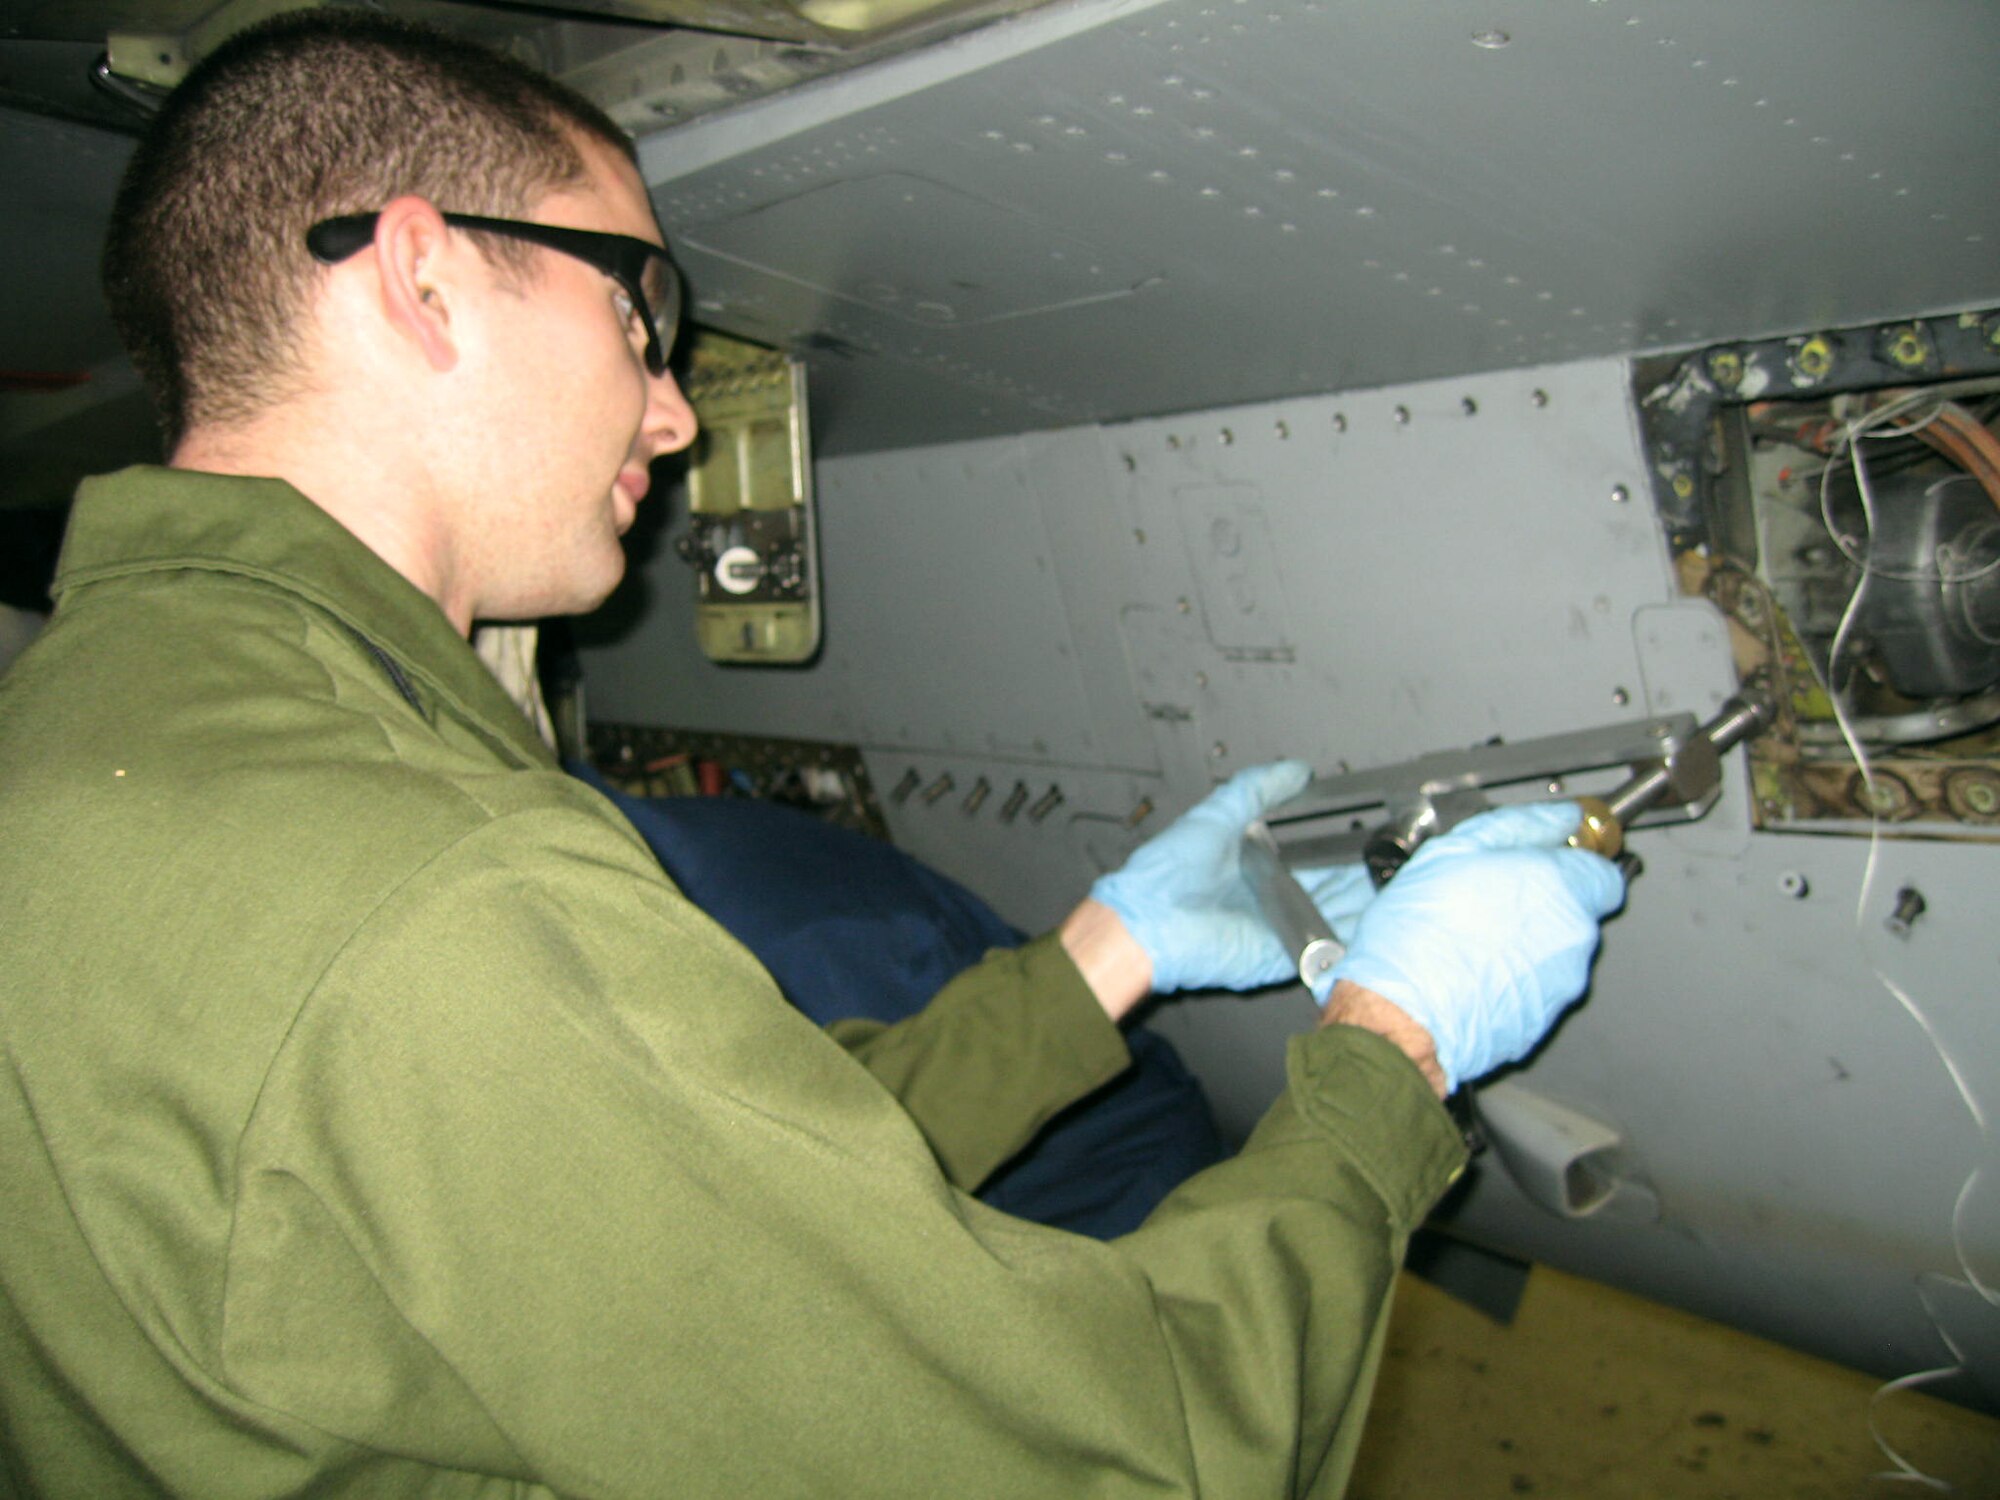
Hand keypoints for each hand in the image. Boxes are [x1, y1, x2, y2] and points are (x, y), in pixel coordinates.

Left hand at [1090, 761, 1374, 996]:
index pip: (1317, 852)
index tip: (1376, 831)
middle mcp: (1276, 896)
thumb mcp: (1217, 814)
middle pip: (1336, 885)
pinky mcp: (1283, 956)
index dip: (1346, 843)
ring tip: (1402, 886)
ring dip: (1368, 904)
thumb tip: (1297, 770)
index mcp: (1263, 863)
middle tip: (1401, 860)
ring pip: (1338, 915)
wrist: (1150, 921)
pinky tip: (1381, 923)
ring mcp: (1282, 927)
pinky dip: (1352, 939)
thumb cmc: (1170, 870)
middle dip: (1366, 874)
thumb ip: (1257, 789)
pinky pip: (1325, 949)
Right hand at [1326, 801, 1625, 1092]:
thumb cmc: (1419, 935)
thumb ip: (1519, 826)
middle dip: (1541, 900)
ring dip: (1525, 938)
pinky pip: (1536, 985)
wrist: (1402, 1015)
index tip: (1547, 859)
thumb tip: (1557, 818)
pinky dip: (1513, 975)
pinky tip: (1472, 969)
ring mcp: (1561, 982)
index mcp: (1559, 887)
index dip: (1573, 860)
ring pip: (1556, 949)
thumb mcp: (1454, 851)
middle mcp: (1572, 935)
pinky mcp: (1542, 1019)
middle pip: (1577, 908)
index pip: (1604, 868)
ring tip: (1472, 937)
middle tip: (1491, 895)